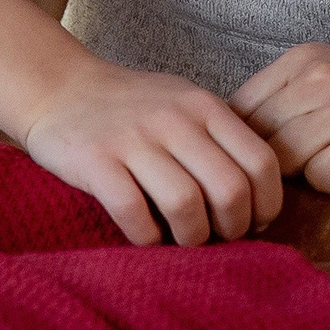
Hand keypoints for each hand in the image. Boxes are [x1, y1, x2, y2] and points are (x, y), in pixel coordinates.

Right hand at [23, 56, 283, 246]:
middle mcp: (175, 119)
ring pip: (186, 205)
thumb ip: (221, 141)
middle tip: (219, 239)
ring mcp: (135, 139)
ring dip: (191, 238)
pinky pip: (134, 213)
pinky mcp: (97, 161)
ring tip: (183, 241)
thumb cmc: (134, 109)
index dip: (267, 204)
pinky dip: (147, 237)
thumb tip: (258, 203)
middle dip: (232, 229)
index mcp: (205, 106)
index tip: (254, 224)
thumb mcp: (186, 107)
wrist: (62, 88)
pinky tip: (147, 236)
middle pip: (230, 189)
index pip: (261, 161)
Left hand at [231, 44, 329, 192]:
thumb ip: (279, 96)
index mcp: (303, 58)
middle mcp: (321, 78)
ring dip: (298, 173)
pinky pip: (321, 180)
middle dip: (266, 162)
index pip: (241, 107)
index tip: (254, 156)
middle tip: (287, 171)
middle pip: (260, 138)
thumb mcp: (322, 74)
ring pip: (286, 160)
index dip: (242, 140)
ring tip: (322, 164)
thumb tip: (228, 138)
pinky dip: (329, 183)